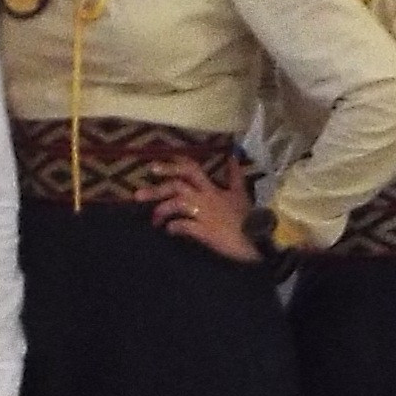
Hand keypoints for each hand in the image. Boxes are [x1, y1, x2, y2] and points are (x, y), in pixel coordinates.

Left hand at [148, 152, 262, 264]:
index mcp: (212, 188)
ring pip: (177, 203)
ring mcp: (203, 214)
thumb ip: (234, 175)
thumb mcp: (241, 193)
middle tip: (138, 195)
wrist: (258, 239)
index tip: (153, 167)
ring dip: (161, 210)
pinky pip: (183, 226)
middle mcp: (205, 198)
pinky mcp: (204, 232)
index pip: (190, 169)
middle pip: (177, 185)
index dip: (172, 165)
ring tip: (154, 221)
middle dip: (157, 188)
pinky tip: (169, 231)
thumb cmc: (248, 217)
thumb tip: (232, 156)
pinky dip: (173, 228)